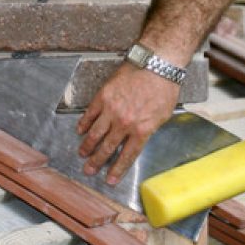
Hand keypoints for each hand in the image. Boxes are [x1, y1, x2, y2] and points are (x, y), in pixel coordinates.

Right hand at [77, 63, 178, 184]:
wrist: (156, 64)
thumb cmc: (164, 87)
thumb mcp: (163, 115)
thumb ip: (149, 129)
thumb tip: (140, 138)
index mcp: (141, 130)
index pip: (127, 155)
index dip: (117, 169)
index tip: (110, 180)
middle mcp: (124, 123)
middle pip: (107, 147)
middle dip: (97, 162)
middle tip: (89, 171)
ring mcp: (112, 109)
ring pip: (95, 133)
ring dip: (87, 146)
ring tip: (82, 154)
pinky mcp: (103, 96)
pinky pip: (90, 114)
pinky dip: (84, 124)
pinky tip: (80, 130)